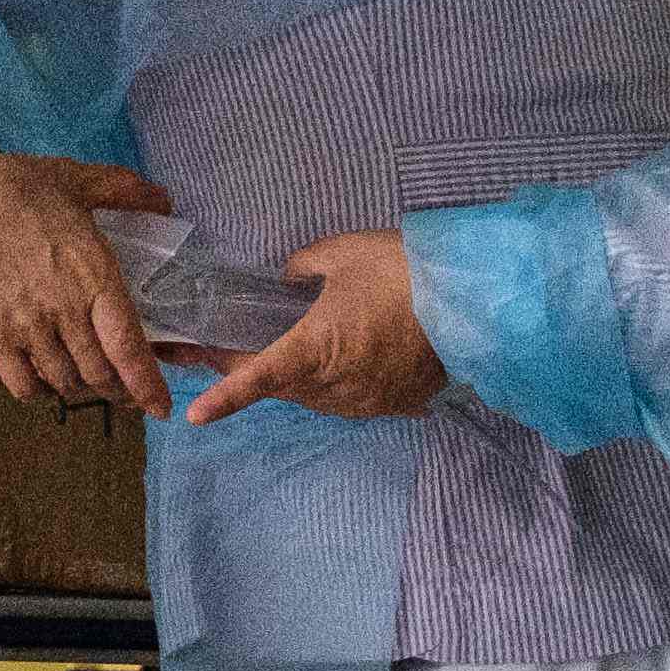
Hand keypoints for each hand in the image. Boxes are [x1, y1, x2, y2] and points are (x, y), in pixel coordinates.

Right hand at [0, 156, 173, 411]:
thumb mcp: (73, 179)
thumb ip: (122, 189)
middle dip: (116, 391)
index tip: (159, 407)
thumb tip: (163, 200)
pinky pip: (24, 385)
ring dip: (79, 389)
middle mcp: (65, 311)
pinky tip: (44, 383)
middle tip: (123, 393)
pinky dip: (40, 392)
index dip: (146, 384)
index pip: (128, 346)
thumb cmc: (8, 189)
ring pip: (65, 382)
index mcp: (94, 275)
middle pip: (99, 374)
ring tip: (84, 383)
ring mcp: (28, 329)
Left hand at [186, 229, 443, 425]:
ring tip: (298, 348)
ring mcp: (367, 400)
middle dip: (254, 371)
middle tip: (229, 348)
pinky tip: (351, 358)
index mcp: (315, 349)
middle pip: (283, 388)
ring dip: (300, 378)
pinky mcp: (395, 404)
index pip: (259, 377)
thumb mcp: (342, 253)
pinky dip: (341, 382)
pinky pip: (353, 398)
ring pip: (317, 397)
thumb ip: (304, 267)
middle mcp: (336, 385)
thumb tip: (289, 279)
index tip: (194, 417)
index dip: (225, 397)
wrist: (476, 301)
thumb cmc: (403, 272)